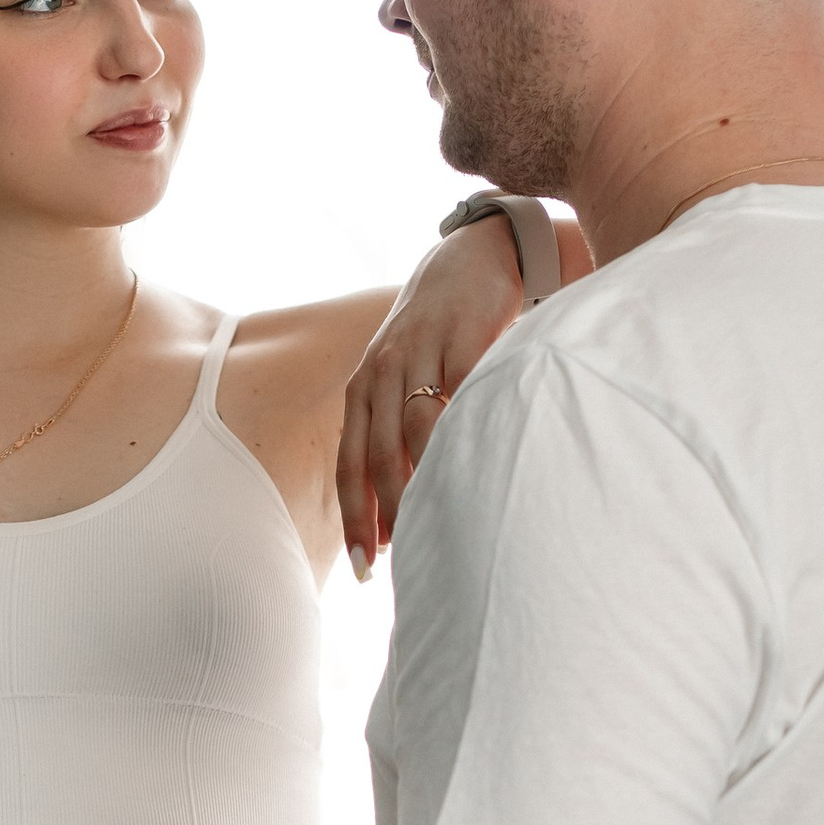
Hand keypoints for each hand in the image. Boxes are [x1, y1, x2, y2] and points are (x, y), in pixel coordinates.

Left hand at [338, 213, 558, 573]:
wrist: (470, 259)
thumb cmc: (438, 334)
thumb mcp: (405, 378)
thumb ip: (398, 434)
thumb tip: (401, 509)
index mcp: (362, 390)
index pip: (350, 464)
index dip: (354, 516)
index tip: (364, 565)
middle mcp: (381, 372)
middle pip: (376, 454)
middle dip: (383, 511)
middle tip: (400, 560)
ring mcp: (420, 353)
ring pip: (414, 430)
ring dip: (421, 480)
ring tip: (434, 524)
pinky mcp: (461, 339)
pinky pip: (461, 394)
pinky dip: (464, 432)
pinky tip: (473, 466)